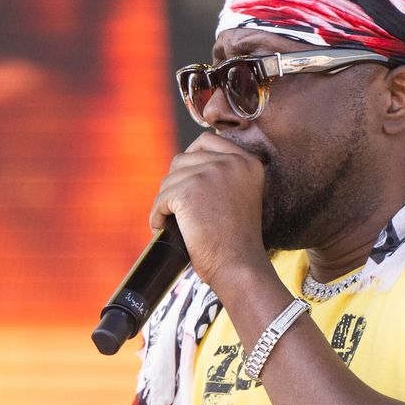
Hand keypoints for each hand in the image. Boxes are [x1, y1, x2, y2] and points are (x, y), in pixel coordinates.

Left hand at [148, 131, 275, 300]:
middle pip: (183, 159)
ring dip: (165, 201)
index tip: (185, 182)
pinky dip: (157, 215)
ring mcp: (210, 173)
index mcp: (247, 161)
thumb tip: (183, 166)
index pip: (207, 140)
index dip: (190, 159)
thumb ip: (222, 175)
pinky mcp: (189, 190)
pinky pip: (161, 199)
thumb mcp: (240, 195)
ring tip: (171, 221)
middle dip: (175, 184)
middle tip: (176, 207)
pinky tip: (162, 227)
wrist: (238, 264)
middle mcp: (231, 161)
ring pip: (169, 179)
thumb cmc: (237, 241)